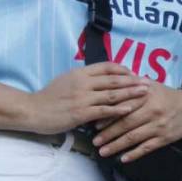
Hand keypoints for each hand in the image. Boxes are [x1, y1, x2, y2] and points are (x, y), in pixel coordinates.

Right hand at [25, 62, 147, 134]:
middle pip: (114, 79)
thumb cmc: (49, 97)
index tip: (134, 73)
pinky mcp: (81, 113)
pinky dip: (119, 109)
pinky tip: (131, 109)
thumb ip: (83, 78)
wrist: (32, 111)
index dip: (122, 70)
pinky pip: (104, 110)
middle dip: (133, 80)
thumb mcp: (66, 80)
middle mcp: (83, 83)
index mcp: (80, 73)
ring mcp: (82, 98)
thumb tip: (100, 77)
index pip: (107, 67)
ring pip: (112, 94)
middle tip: (148, 82)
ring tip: (145, 93)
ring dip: (131, 93)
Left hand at [91, 78, 181, 162]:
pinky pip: (147, 148)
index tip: (95, 124)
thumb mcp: (151, 86)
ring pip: (134, 137)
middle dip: (108, 134)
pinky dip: (134, 154)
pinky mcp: (164, 138)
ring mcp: (159, 125)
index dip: (109, 116)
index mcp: (147, 95)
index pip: (124, 106)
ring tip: (102, 152)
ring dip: (117, 146)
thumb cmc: (166, 96)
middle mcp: (153, 110)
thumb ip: (132, 84)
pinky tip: (122, 159)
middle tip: (95, 141)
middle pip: (126, 124)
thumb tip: (110, 81)